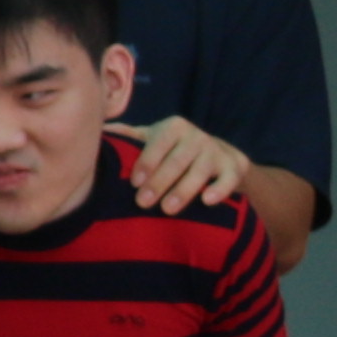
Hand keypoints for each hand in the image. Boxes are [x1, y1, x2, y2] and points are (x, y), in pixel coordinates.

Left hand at [115, 111, 247, 215]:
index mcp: (173, 127)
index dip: (147, 163)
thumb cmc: (172, 149)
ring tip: (168, 209)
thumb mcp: (151, 138)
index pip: (158, 144)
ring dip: (184, 190)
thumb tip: (101, 130)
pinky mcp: (234, 167)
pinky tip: (207, 201)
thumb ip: (128, 135)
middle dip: (160, 182)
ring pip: (200, 171)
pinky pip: (229, 178)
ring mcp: (216, 151)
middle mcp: (196, 136)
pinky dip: (220, 189)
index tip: (135, 182)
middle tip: (143, 203)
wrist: (217, 154)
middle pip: (177, 160)